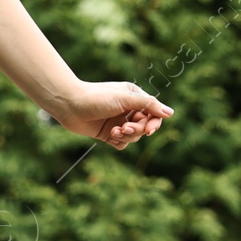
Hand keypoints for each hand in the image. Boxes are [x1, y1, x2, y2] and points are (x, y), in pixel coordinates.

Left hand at [54, 80, 174, 150]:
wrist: (70, 105)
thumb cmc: (97, 97)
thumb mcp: (125, 98)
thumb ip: (148, 105)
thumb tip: (170, 113)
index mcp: (135, 97)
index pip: (153, 113)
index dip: (154, 123)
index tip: (149, 130)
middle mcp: (128, 110)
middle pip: (144, 126)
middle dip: (137, 130)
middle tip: (125, 128)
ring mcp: (118, 122)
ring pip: (134, 137)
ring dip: (126, 136)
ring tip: (114, 131)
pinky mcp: (108, 133)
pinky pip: (122, 143)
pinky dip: (119, 141)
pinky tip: (110, 136)